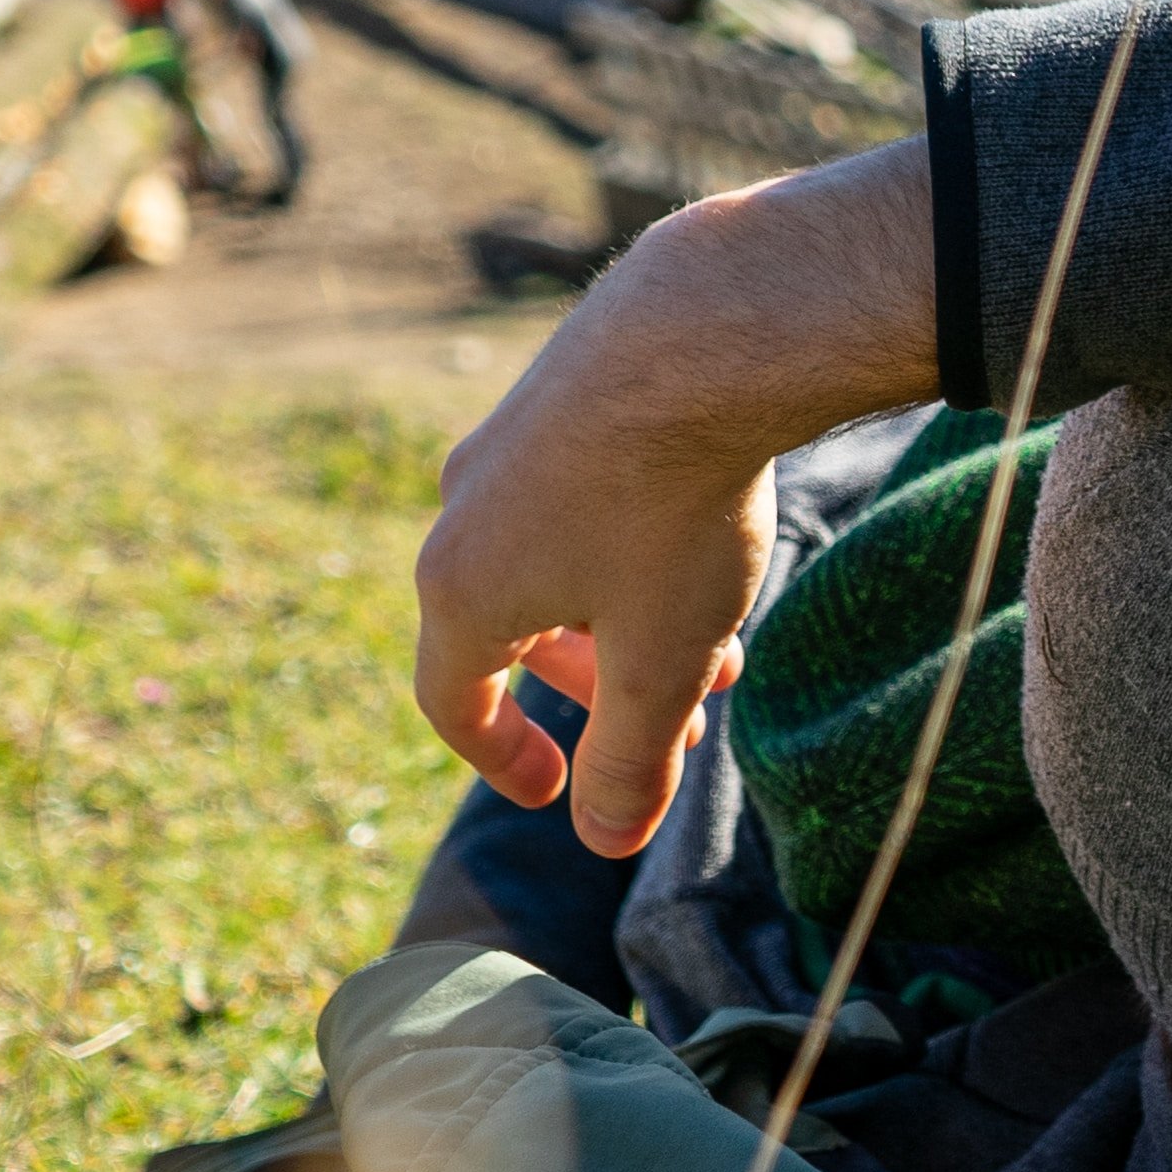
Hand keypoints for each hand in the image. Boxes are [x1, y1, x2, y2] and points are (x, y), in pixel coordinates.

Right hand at [414, 139, 937, 852]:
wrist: (704, 330)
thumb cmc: (671, 506)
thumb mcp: (660, 659)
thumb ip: (630, 759)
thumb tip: (604, 841)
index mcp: (460, 588)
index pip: (451, 700)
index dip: (501, 757)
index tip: (556, 790)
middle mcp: (463, 510)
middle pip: (511, 630)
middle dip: (598, 687)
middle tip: (675, 719)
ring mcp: (505, 441)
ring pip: (554, 559)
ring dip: (626, 616)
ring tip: (720, 642)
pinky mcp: (557, 388)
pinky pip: (579, 493)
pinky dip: (630, 544)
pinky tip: (710, 544)